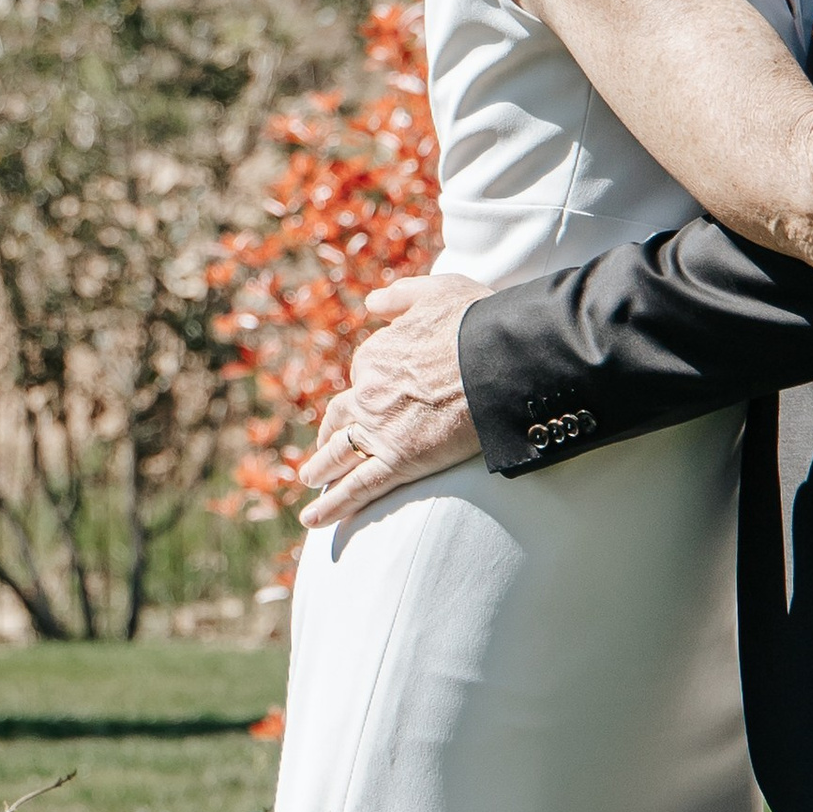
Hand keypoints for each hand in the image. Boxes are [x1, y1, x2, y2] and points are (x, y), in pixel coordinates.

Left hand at [298, 270, 489, 530]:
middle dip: (329, 435)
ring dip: (322, 470)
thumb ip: (400, 297)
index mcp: (376, 355)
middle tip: (324, 449)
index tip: (368, 404)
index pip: (363, 376)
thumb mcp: (436, 291)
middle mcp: (368, 391)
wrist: (500, 355)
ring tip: (312, 481)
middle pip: (339, 417)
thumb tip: (373, 302)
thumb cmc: (477, 320)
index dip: (366, 391)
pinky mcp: (398, 460)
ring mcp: (379, 428)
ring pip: (340, 453)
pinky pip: (358, 487)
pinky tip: (313, 520)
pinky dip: (333, 505)